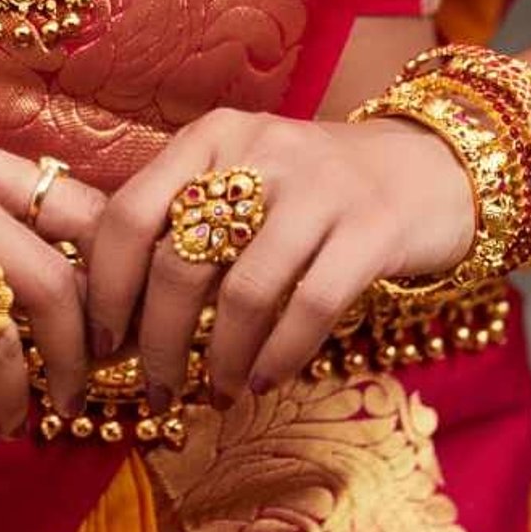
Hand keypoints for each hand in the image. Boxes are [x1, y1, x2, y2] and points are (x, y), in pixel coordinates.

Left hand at [85, 109, 477, 408]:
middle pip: (180, 262)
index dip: (108, 287)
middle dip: (160, 343)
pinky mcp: (372, 226)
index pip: (130, 212)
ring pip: (244, 292)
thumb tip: (101, 295)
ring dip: (221, 361)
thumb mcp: (241, 179)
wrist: (429, 167)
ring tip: (215, 394)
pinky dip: (280, 356)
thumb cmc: (310, 190)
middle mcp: (259, 151)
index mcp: (211, 137)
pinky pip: (311, 306)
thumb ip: (179, 219)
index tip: (105, 344)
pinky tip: (266, 381)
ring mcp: (319, 187)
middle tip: (158, 392)